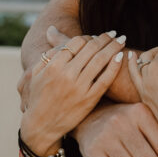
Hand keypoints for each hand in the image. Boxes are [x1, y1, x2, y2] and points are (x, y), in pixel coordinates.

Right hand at [20, 32, 124, 155]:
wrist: (41, 126)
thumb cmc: (38, 98)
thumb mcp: (36, 74)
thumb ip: (48, 52)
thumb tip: (52, 30)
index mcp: (53, 65)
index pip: (76, 42)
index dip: (89, 36)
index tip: (97, 35)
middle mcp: (67, 74)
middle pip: (91, 48)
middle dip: (105, 38)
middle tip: (114, 33)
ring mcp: (79, 87)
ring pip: (100, 60)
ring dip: (113, 46)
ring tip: (121, 40)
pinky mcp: (89, 99)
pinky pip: (105, 79)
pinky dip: (115, 65)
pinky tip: (121, 56)